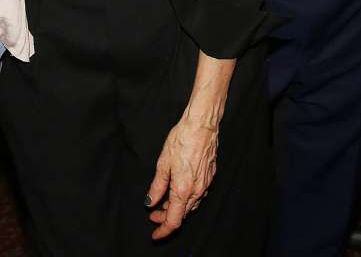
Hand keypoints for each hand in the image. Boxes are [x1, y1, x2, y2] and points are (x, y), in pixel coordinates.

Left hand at [145, 116, 218, 239]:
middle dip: (167, 217)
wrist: (202, 125)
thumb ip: (157, 186)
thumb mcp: (163, 163)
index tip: (155, 234)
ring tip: (163, 201)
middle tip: (154, 214)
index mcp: (183, 189)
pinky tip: (178, 190)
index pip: (173, 220)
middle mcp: (197, 190)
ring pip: (190, 205)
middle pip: (182, 214)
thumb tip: (150, 201)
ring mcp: (205, 184)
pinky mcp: (210, 177)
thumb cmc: (182, 140)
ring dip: (176, 208)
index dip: (163, 230)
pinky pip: (198, 195)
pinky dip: (186, 198)